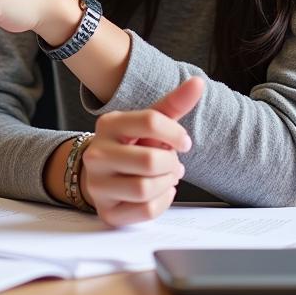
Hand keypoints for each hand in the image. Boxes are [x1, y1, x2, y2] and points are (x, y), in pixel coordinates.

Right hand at [79, 77, 204, 226]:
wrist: (103, 174)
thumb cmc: (131, 145)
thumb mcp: (149, 123)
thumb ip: (173, 104)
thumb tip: (198, 83)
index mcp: (108, 124)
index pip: (150, 121)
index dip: (176, 133)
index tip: (184, 141)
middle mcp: (97, 153)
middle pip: (150, 160)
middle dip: (171, 163)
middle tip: (171, 163)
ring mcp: (97, 183)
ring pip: (145, 189)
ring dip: (166, 184)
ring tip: (164, 177)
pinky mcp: (106, 211)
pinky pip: (145, 211)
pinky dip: (162, 202)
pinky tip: (158, 193)